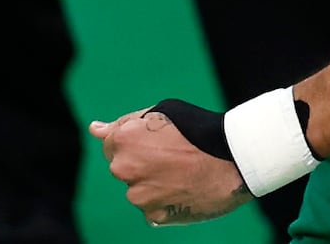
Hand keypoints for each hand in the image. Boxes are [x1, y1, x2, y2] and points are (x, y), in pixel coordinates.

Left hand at [90, 110, 248, 226]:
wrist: (234, 159)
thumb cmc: (198, 129)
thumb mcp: (161, 113)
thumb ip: (124, 123)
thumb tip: (95, 129)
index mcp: (123, 140)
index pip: (111, 144)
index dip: (135, 141)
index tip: (156, 142)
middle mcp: (124, 169)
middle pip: (123, 168)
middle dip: (141, 164)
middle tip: (173, 157)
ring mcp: (139, 196)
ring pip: (137, 190)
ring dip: (152, 184)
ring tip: (182, 173)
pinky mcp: (154, 216)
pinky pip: (152, 209)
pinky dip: (164, 202)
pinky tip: (184, 189)